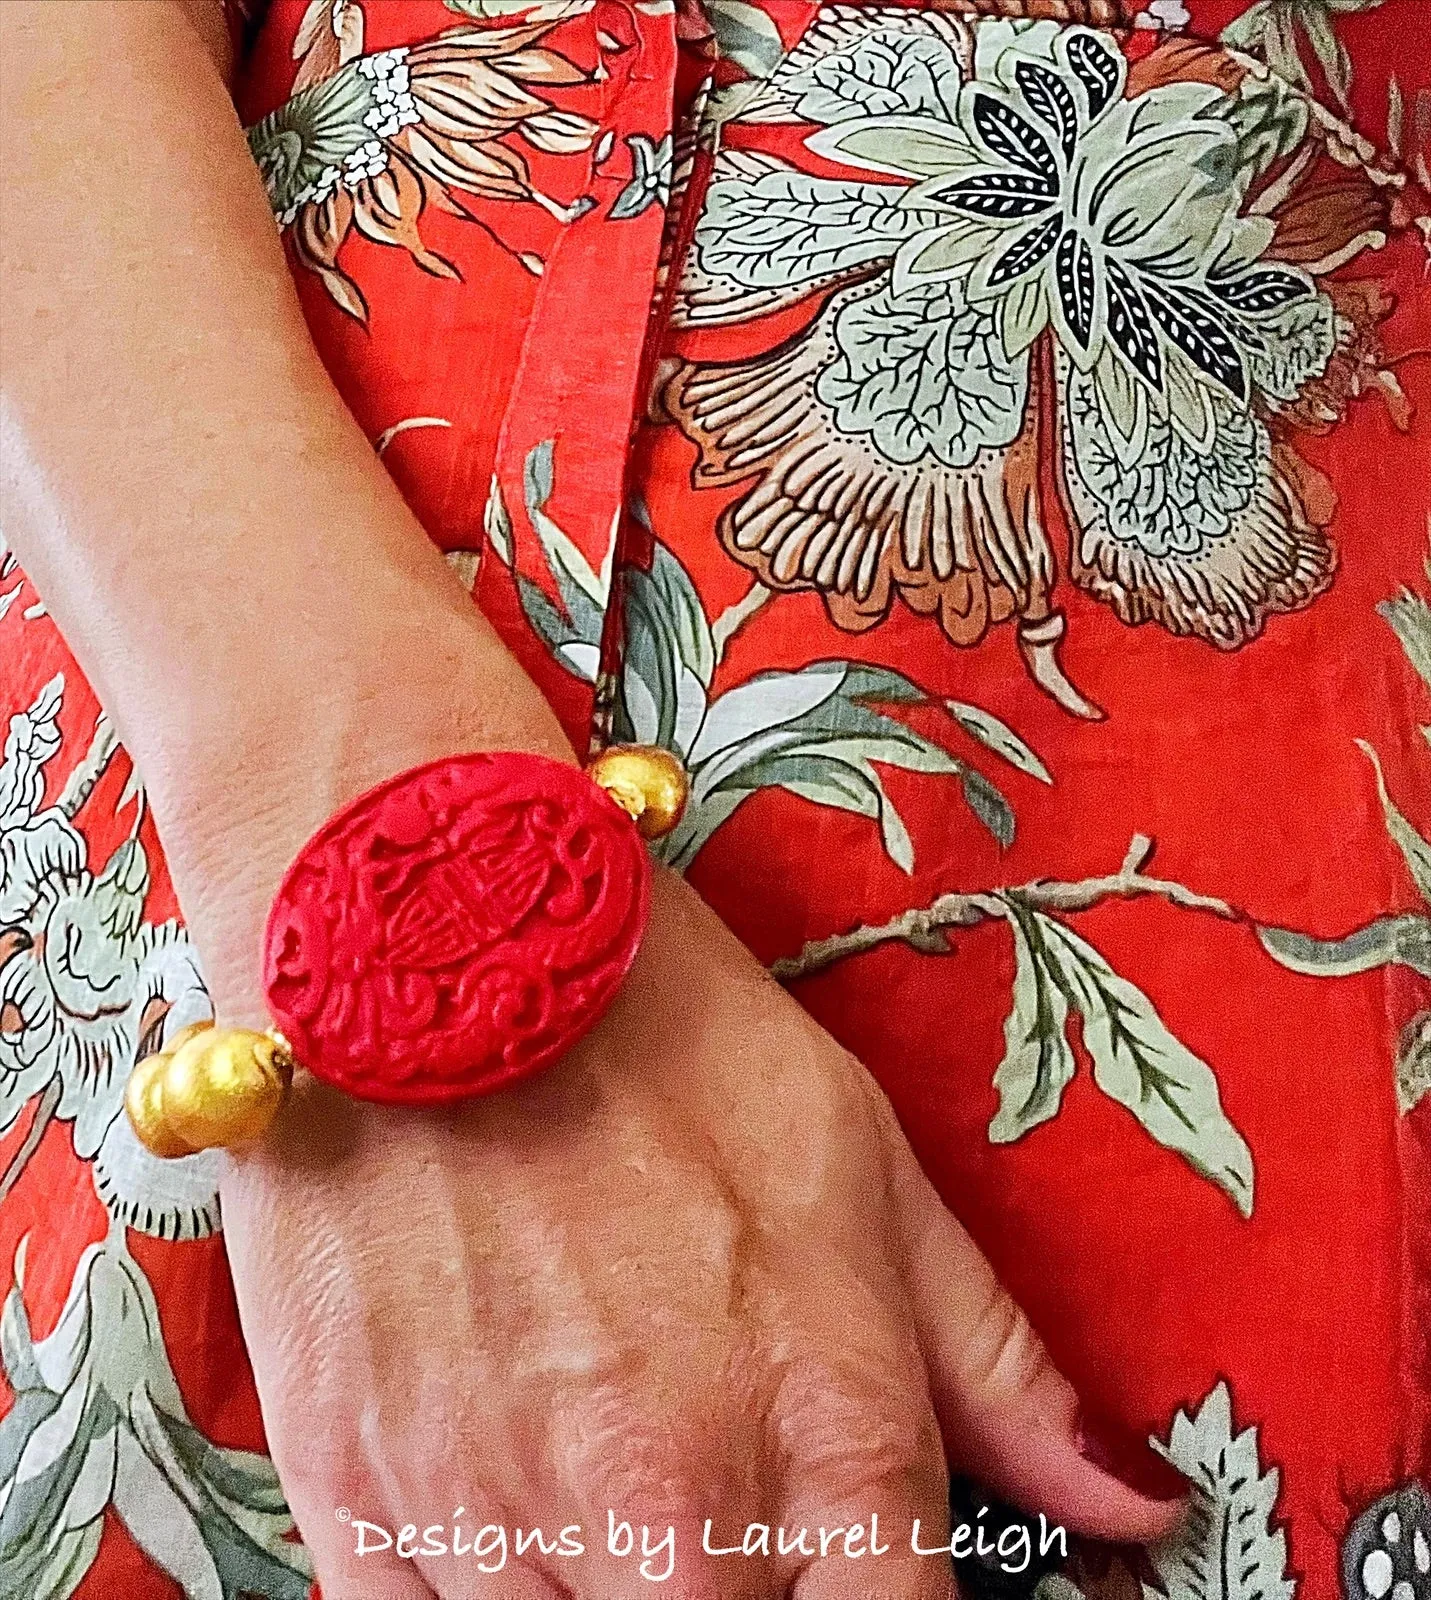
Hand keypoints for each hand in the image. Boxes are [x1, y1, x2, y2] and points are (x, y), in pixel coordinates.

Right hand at [168, 672, 1181, 1597]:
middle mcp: (667, 1517)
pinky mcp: (352, 1508)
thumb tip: (1132, 1508)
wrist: (424, 945)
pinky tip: (509, 1477)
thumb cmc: (659, 1032)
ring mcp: (495, 1526)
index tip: (859, 1571)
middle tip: (724, 1483)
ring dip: (615, 1579)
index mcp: (825, 1433)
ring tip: (604, 1440)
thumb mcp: (862, 1161)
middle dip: (753, 1587)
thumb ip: (997, 1365)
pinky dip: (492, 1583)